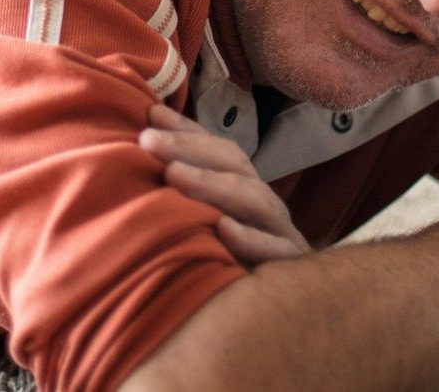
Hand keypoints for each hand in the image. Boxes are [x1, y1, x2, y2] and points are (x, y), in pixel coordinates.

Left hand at [140, 102, 310, 263]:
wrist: (280, 319)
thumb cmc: (227, 258)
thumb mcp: (202, 215)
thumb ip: (178, 173)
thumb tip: (148, 120)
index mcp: (243, 185)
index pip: (216, 147)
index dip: (184, 130)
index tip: (148, 117)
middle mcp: (263, 203)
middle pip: (233, 165)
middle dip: (189, 149)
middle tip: (148, 141)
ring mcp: (281, 233)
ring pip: (254, 199)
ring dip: (213, 185)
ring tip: (174, 174)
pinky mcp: (290, 268)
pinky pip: (276, 252)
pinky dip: (250, 239)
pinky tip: (222, 228)